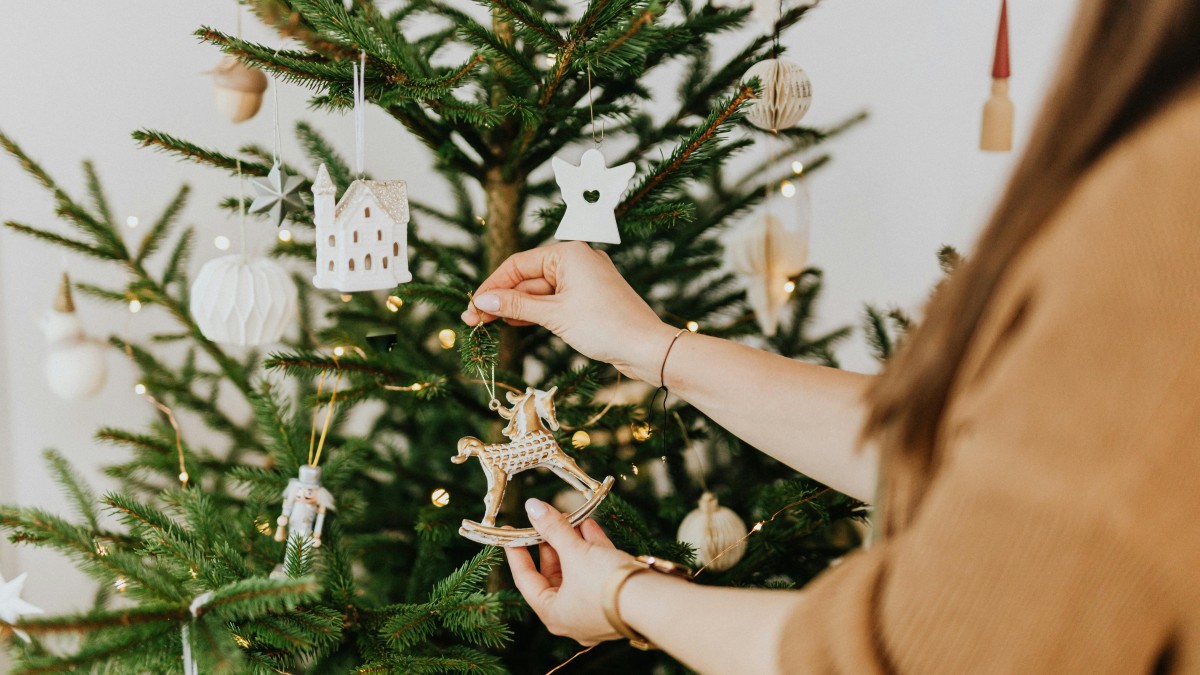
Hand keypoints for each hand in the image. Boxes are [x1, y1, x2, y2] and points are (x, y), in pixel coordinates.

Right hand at [461, 242, 676, 383]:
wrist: (647, 348)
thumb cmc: (605, 326)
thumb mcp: (554, 315)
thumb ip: (516, 306)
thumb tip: (482, 301)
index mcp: (569, 253)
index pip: (518, 264)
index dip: (492, 286)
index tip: (472, 307)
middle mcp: (577, 260)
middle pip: (527, 277)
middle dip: (500, 300)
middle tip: (473, 321)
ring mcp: (584, 280)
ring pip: (539, 291)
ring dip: (515, 308)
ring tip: (487, 326)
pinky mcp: (589, 299)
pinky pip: (554, 301)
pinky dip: (535, 312)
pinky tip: (514, 324)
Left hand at [505, 498, 633, 644]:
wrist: (653, 601)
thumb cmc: (605, 584)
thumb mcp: (575, 552)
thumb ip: (553, 528)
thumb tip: (533, 506)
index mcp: (554, 614)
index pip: (526, 580)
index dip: (517, 553)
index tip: (512, 532)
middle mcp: (573, 616)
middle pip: (554, 574)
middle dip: (552, 543)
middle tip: (548, 519)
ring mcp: (596, 608)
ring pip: (578, 570)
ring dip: (573, 542)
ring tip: (569, 517)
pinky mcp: (617, 597)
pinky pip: (598, 571)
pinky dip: (592, 549)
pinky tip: (589, 525)